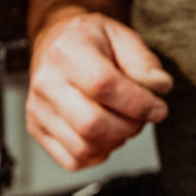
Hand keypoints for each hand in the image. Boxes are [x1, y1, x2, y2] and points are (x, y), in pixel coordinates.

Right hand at [26, 11, 172, 170]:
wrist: (58, 41)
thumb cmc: (90, 41)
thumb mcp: (122, 36)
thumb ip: (144, 62)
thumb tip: (158, 86)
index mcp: (67, 52)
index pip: (104, 86)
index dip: (139, 103)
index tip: (158, 107)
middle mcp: (46, 82)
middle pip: (93, 124)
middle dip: (130, 126)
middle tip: (141, 116)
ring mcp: (38, 108)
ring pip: (85, 147)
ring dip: (116, 141)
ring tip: (122, 122)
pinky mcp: (37, 129)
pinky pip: (73, 159)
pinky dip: (98, 154)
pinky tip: (105, 135)